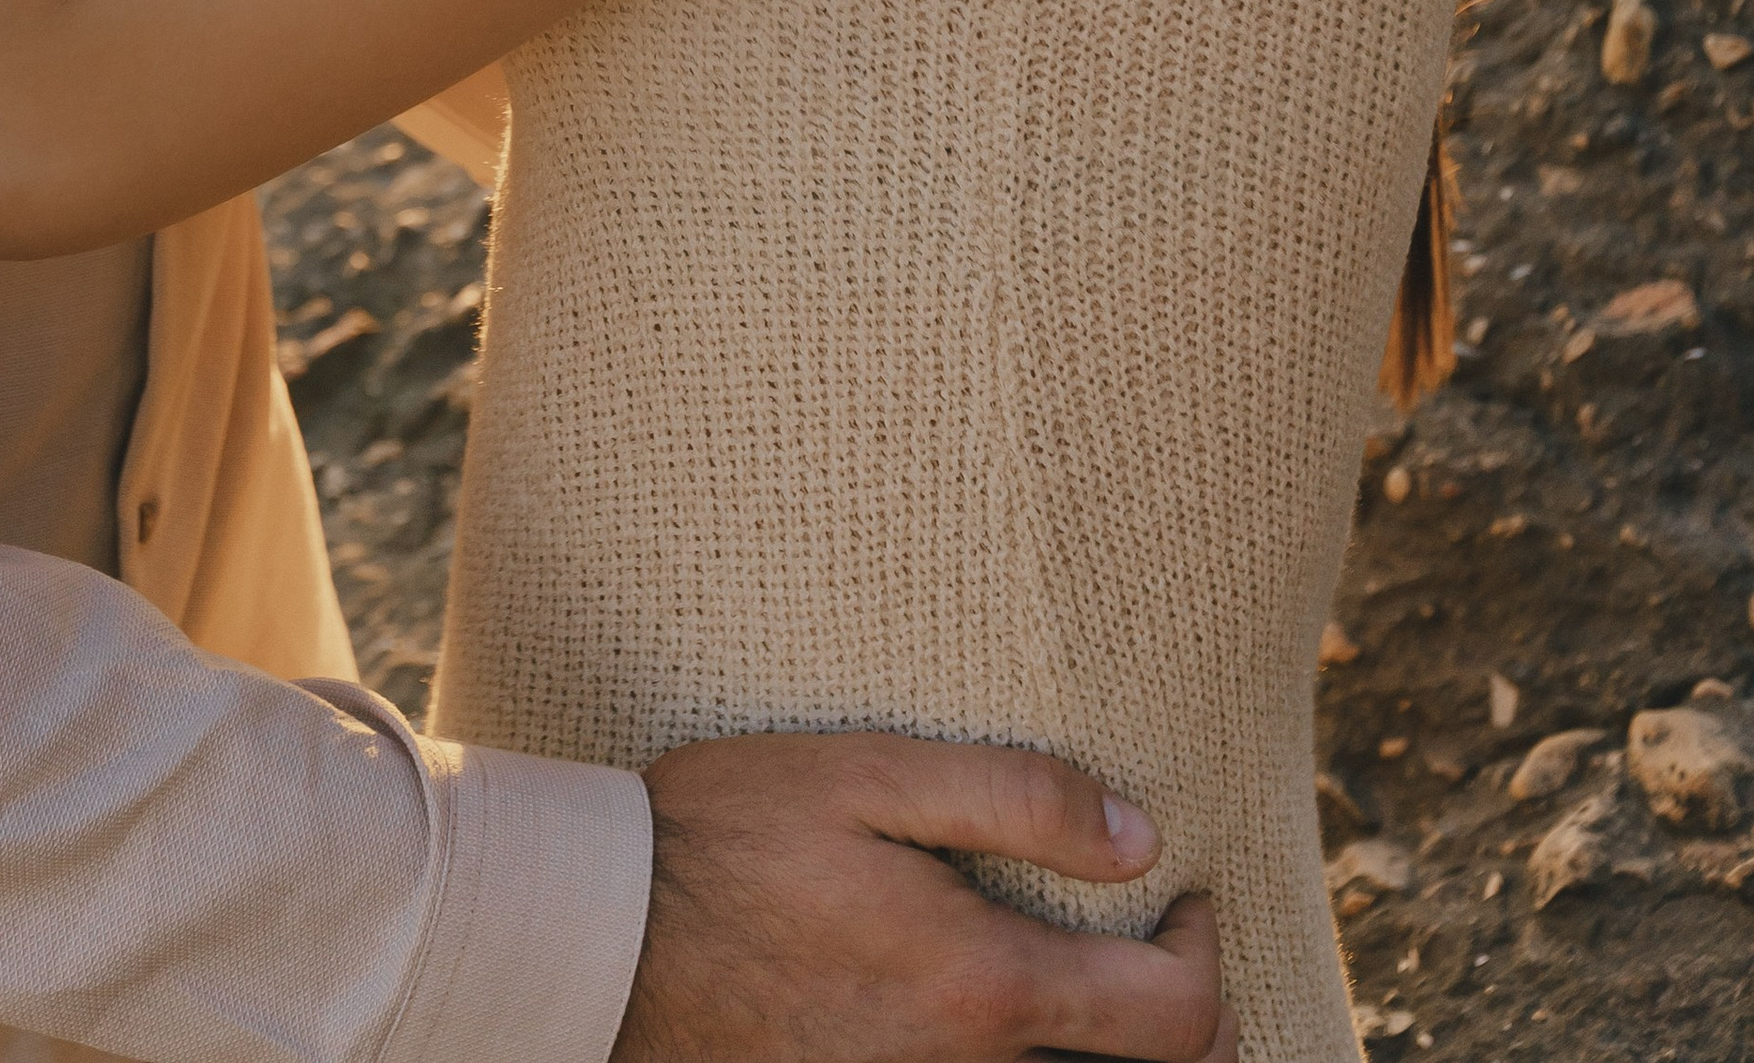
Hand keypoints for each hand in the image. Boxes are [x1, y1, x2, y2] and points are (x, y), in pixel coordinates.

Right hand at [615, 735, 1235, 1062]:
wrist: (605, 939)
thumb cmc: (728, 836)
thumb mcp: (869, 776)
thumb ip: (1014, 798)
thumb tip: (1141, 837)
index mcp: (981, 986)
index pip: (1169, 1018)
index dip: (1205, 958)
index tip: (1186, 896)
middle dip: (1184, 1031)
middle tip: (1169, 960)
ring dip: (1103, 1060)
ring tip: (1103, 997)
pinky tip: (1006, 1021)